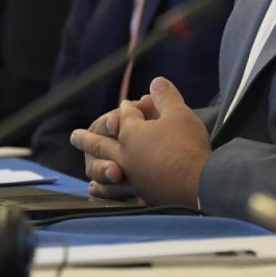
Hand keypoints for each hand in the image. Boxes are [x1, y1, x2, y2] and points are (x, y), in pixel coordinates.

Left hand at [71, 77, 209, 207]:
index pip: (125, 115)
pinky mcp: (139, 195)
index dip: (128, 108)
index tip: (127, 104)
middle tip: (75, 136)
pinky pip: (115, 192)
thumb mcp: (179, 113)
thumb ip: (165, 97)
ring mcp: (130, 177)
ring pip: (104, 169)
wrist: (200, 184)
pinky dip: (105, 190)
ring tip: (86, 167)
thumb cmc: (187, 146)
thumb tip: (156, 81)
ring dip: (94, 166)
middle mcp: (125, 155)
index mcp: (131, 132)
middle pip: (102, 143)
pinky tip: (100, 192)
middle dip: (88, 137)